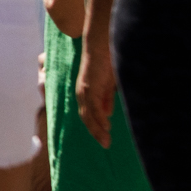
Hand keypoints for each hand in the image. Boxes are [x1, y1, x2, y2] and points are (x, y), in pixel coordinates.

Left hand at [76, 34, 117, 148]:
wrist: (100, 44)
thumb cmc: (105, 61)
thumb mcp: (108, 84)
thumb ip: (106, 98)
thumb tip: (108, 114)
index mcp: (86, 93)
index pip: (89, 115)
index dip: (96, 128)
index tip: (105, 139)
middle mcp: (82, 94)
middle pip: (87, 119)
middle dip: (96, 133)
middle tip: (106, 145)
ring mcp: (84, 90)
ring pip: (88, 116)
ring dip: (97, 130)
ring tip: (106, 141)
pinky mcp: (89, 87)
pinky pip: (93, 107)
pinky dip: (99, 118)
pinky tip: (107, 127)